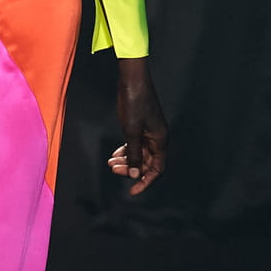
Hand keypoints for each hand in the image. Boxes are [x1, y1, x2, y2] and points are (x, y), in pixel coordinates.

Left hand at [108, 57, 167, 194]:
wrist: (132, 78)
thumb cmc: (134, 102)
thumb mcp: (131, 131)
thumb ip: (133, 154)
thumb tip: (134, 175)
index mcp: (160, 140)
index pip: (157, 169)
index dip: (145, 181)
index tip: (133, 191)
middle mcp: (157, 138)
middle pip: (147, 163)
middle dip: (131, 169)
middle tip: (113, 169)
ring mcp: (149, 132)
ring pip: (139, 154)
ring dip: (126, 160)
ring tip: (111, 162)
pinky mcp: (141, 126)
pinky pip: (135, 144)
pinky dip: (126, 150)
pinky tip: (115, 153)